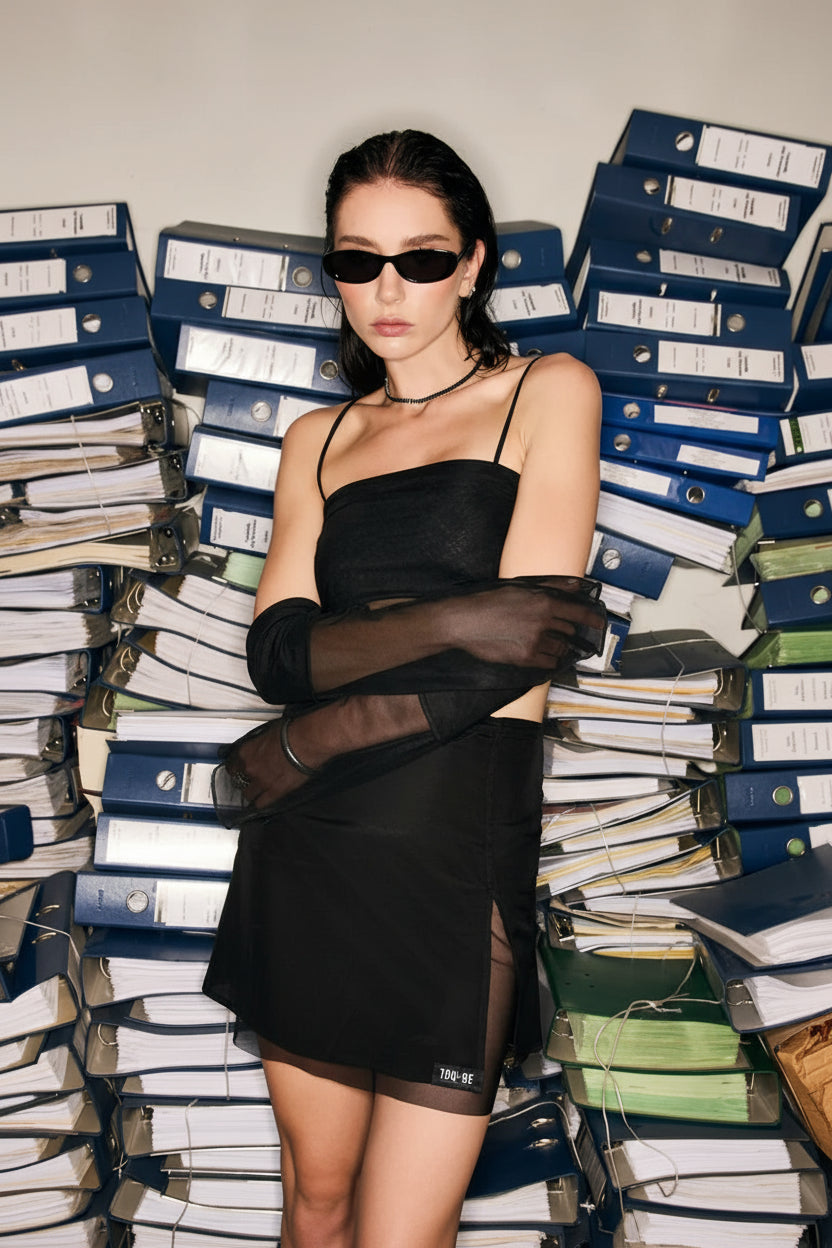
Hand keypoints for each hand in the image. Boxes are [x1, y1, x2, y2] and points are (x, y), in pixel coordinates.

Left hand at [217, 718, 310, 815]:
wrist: (305, 742)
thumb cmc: (291, 733)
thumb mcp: (268, 733)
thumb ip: (260, 744)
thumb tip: (262, 746)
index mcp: (246, 752)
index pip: (232, 765)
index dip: (237, 768)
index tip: (239, 769)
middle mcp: (250, 768)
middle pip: (238, 780)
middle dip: (244, 780)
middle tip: (250, 779)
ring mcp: (261, 782)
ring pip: (248, 794)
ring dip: (251, 792)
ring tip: (256, 792)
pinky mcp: (275, 792)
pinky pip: (261, 803)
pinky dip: (261, 803)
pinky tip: (262, 802)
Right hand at [443, 580, 604, 668]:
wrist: (464, 621)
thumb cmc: (489, 601)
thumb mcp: (521, 586)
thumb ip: (552, 586)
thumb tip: (576, 585)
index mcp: (544, 602)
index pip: (578, 612)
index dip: (593, 619)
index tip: (600, 623)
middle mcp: (543, 622)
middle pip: (569, 630)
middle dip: (569, 630)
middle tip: (564, 630)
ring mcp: (535, 642)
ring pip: (560, 647)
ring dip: (559, 645)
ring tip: (548, 641)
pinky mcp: (525, 658)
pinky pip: (549, 662)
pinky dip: (550, 659)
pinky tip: (542, 653)